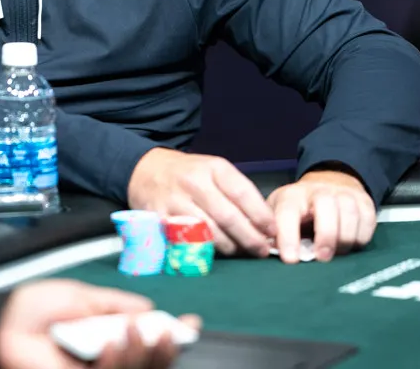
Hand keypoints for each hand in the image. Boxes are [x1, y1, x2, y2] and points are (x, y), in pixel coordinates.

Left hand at [0, 279, 200, 368]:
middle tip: (168, 331)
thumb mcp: (81, 296)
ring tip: (140, 330)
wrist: (4, 321)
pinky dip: (116, 359)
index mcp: (108, 339)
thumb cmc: (34, 310)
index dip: (172, 337)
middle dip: (164, 350)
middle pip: (149, 364)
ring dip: (143, 353)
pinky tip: (114, 340)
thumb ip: (114, 303)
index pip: (148, 345)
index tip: (191, 324)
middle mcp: (106, 358)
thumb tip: (147, 308)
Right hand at [127, 148, 275, 256]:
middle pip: (228, 217)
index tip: (273, 232)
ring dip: (229, 247)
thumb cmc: (188, 174)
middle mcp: (194, 181)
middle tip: (261, 250)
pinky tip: (213, 251)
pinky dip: (203, 249)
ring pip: (209, 232)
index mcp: (213, 167)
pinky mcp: (160, 218)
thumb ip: (237, 193)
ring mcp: (175, 200)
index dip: (261, 216)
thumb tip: (265, 224)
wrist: (145, 170)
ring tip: (240, 251)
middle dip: (250, 238)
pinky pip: (187, 240)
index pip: (243, 193)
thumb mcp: (213, 171)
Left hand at [267, 168, 375, 262]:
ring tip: (337, 254)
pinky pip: (367, 220)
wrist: (327, 185)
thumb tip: (264, 251)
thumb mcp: (278, 214)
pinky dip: (361, 236)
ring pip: (349, 213)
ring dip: (345, 238)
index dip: (288, 236)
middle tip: (322, 258)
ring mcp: (343, 195)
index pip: (288, 212)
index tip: (291, 259)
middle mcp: (318, 191)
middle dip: (325, 235)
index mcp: (292, 196)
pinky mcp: (364, 202)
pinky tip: (351, 246)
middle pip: (325, 206)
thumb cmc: (299, 209)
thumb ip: (272, 232)